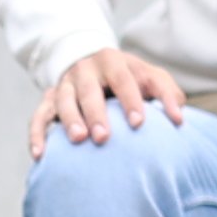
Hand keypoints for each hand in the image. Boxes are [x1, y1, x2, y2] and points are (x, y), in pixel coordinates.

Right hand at [34, 48, 190, 148]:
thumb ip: (166, 93)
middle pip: (89, 90)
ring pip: (63, 101)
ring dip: (70, 120)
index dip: (130, 99)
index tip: (139, 123)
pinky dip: (37, 134)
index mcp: (113, 61)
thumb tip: (179, 118)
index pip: (123, 78)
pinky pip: (39, 116)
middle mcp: (86, 69)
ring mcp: (65, 84)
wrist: (92, 63)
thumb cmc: (129, 78)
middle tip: (104, 137)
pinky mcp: (49, 99)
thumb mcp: (149, 77)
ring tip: (78, 140)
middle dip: (96, 113)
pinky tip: (39, 155)